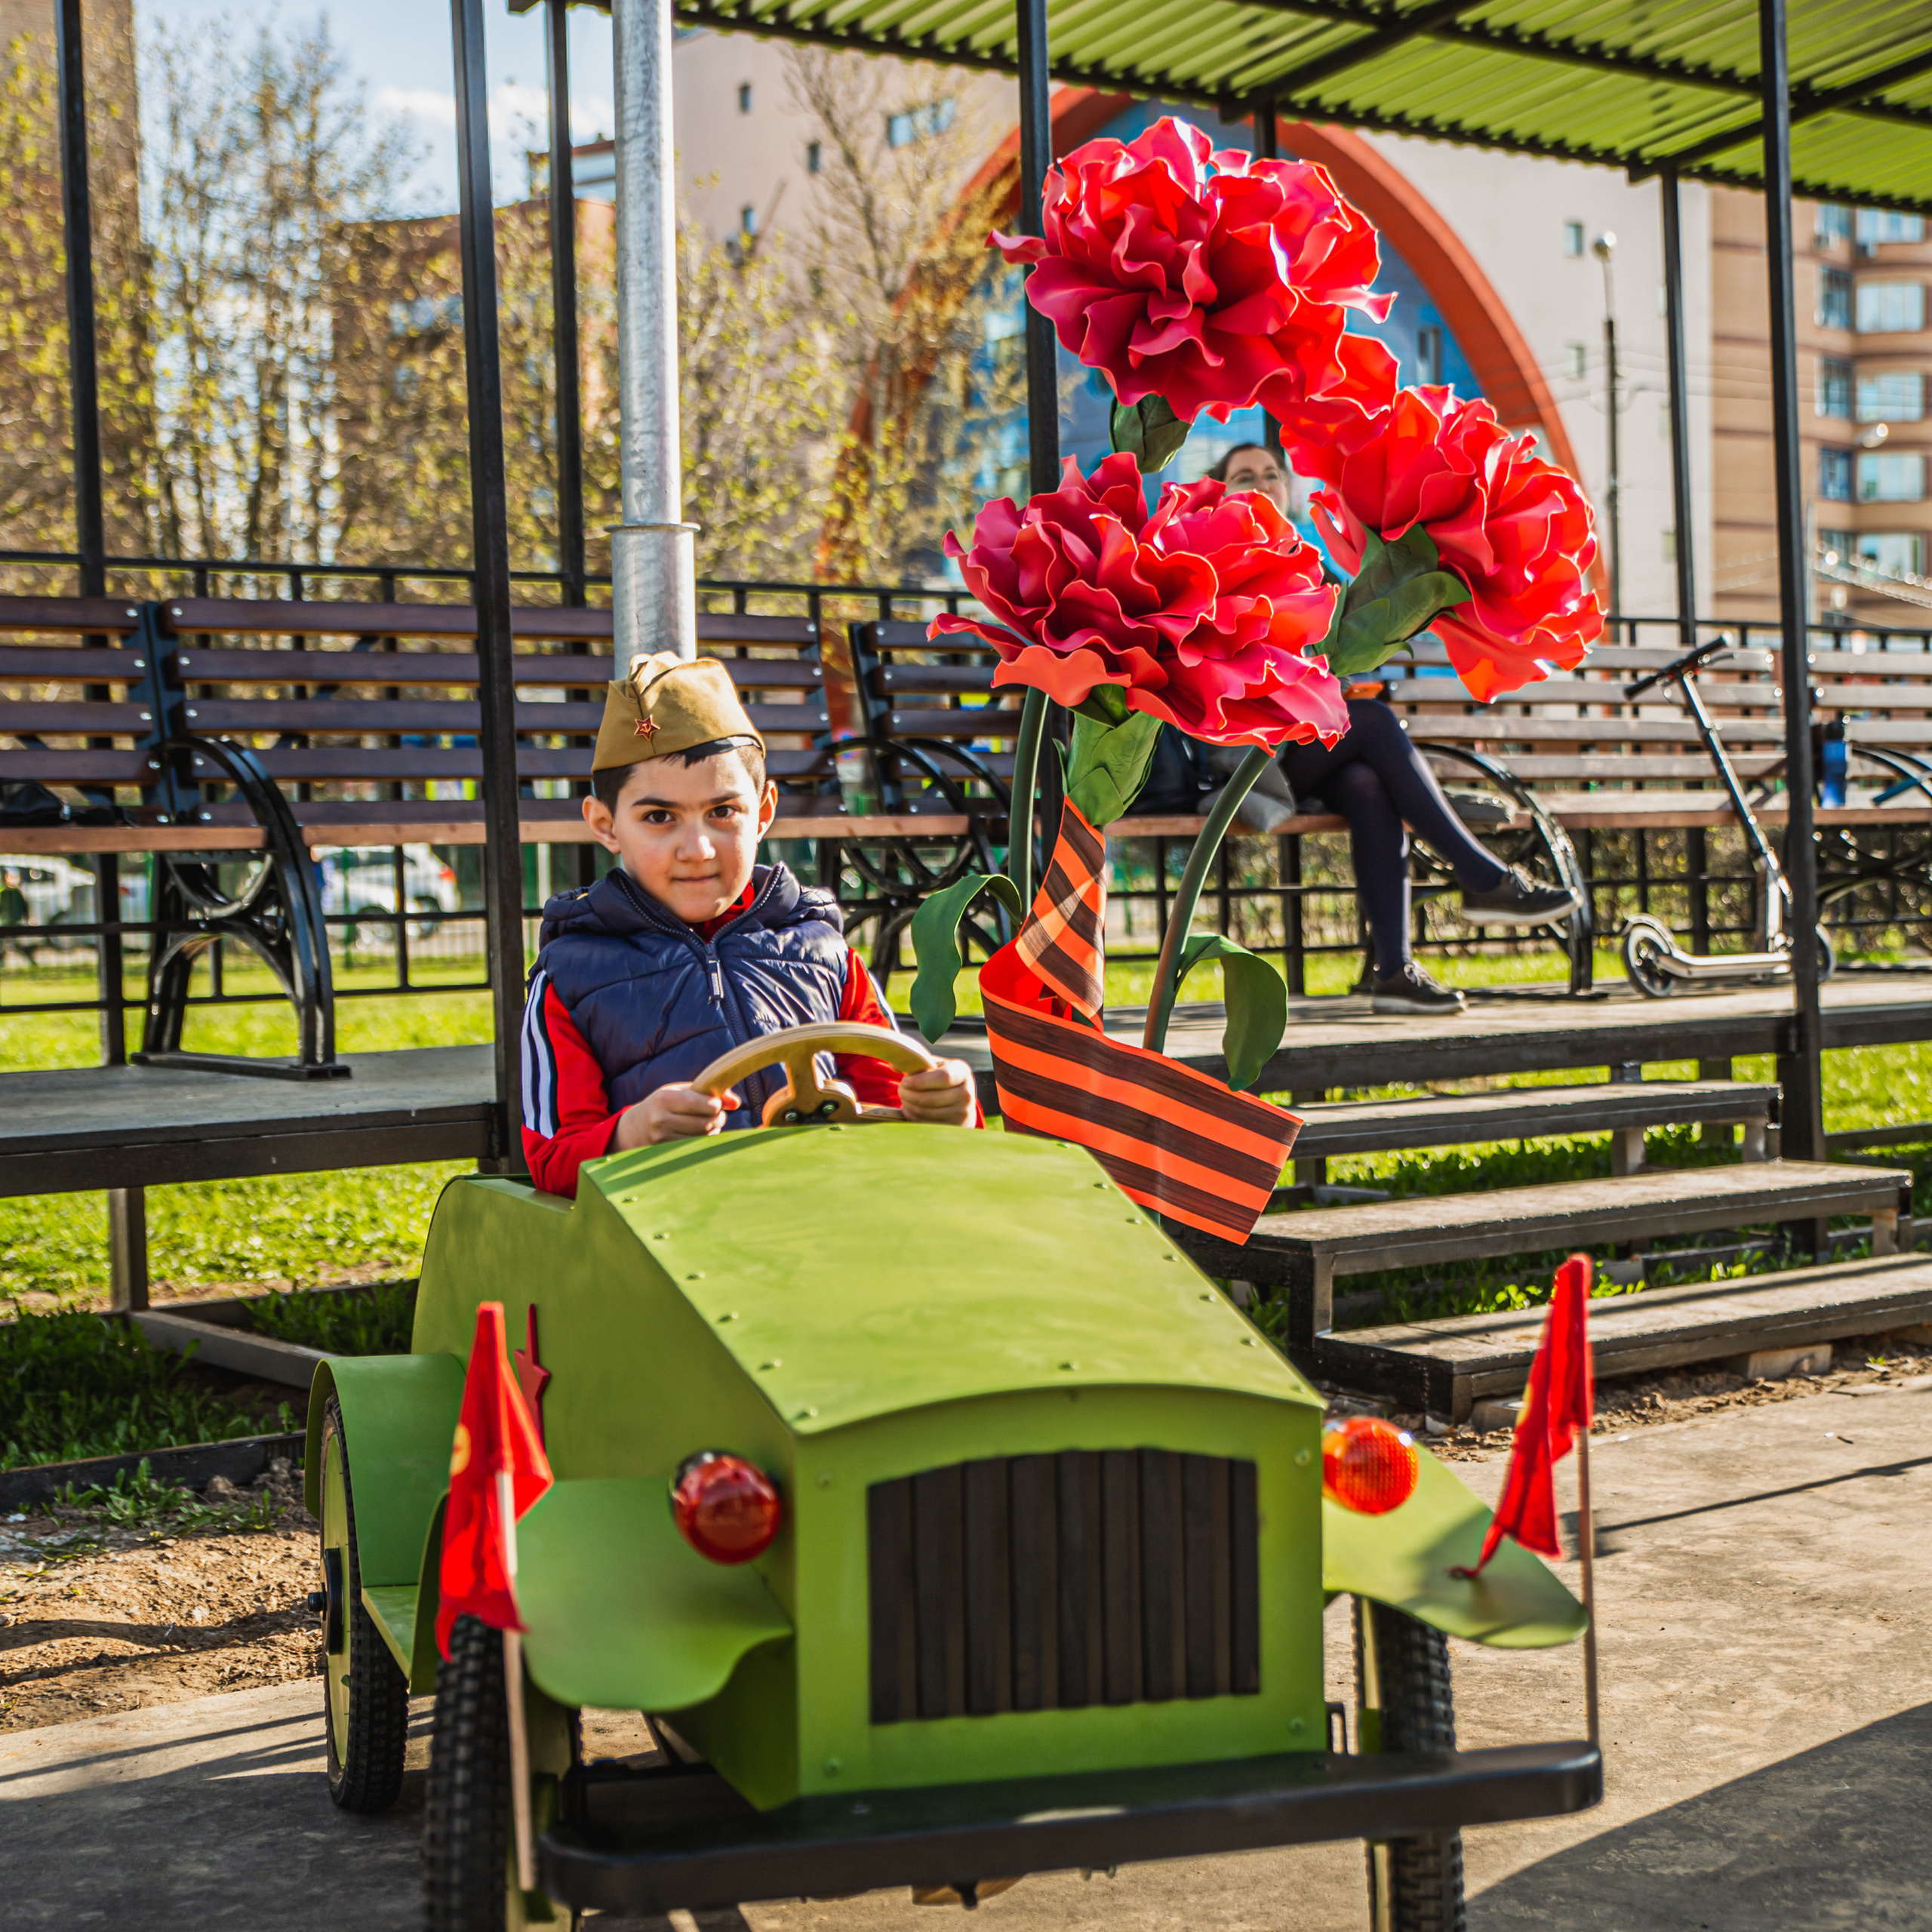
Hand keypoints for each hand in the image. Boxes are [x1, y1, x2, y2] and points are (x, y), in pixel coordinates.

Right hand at [613, 1083, 739, 1148]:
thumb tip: (736, 1102)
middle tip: (718, 1114)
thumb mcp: (679, 1092)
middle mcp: (661, 1120)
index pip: (701, 1104)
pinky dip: (705, 1140)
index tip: (717, 1104)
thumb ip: (708, 1092)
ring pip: (703, 1137)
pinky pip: (697, 1147)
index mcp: (664, 1099)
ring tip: (709, 1123)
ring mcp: (663, 1139)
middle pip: (705, 1123)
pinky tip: (701, 1133)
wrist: (635, 1128)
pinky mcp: (667, 1152)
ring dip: (714, 1130)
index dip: (716, 1105)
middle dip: (718, 1118)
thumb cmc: (663, 1105)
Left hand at [896, 1058, 973, 1126]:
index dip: (920, 1081)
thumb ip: (914, 1062)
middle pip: (929, 1098)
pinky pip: (925, 1124)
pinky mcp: (954, 1127)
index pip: (943, 1077)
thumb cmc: (941, 1080)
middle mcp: (966, 1093)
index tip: (904, 1081)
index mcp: (962, 1072)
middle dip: (908, 1094)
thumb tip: (893, 1066)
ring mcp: (962, 1113)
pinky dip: (913, 1117)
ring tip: (905, 1098)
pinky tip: (911, 1109)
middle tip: (900, 1090)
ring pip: (925, 1112)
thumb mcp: (933, 1066)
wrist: (961, 1102)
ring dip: (908, 1105)